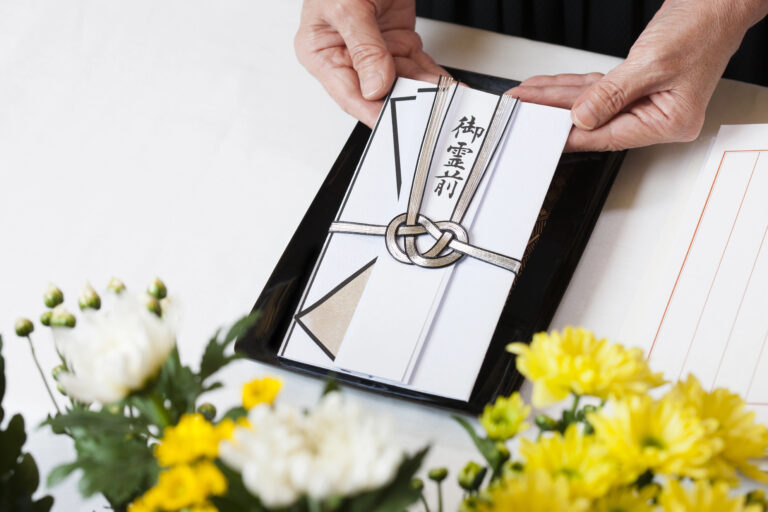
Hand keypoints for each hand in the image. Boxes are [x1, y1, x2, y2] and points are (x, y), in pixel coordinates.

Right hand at [295, 0, 446, 127]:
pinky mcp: (397, 42)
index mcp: (321, 52)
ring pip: (404, 83)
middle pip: (379, 93)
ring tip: (447, 105)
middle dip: (407, 105)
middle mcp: (347, 56)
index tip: (397, 125)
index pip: (349, 94)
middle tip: (431, 116)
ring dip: (427, 95)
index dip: (374, 112)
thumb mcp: (348, 6)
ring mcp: (375, 50)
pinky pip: (418, 67)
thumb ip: (364, 48)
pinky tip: (449, 90)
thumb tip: (375, 86)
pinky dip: (435, 79)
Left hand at [507, 0, 767, 151]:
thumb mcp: (651, 64)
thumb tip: (581, 117)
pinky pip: (598, 90)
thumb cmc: (701, 29)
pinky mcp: (637, 85)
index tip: (540, 134)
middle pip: (595, 121)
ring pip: (592, 104)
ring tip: (528, 97)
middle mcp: (656, 116)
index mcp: (668, 122)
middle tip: (524, 110)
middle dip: (555, 113)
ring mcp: (646, 101)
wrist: (717, 3)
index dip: (570, 134)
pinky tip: (550, 87)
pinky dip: (573, 86)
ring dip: (558, 99)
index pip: (608, 135)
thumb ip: (612, 94)